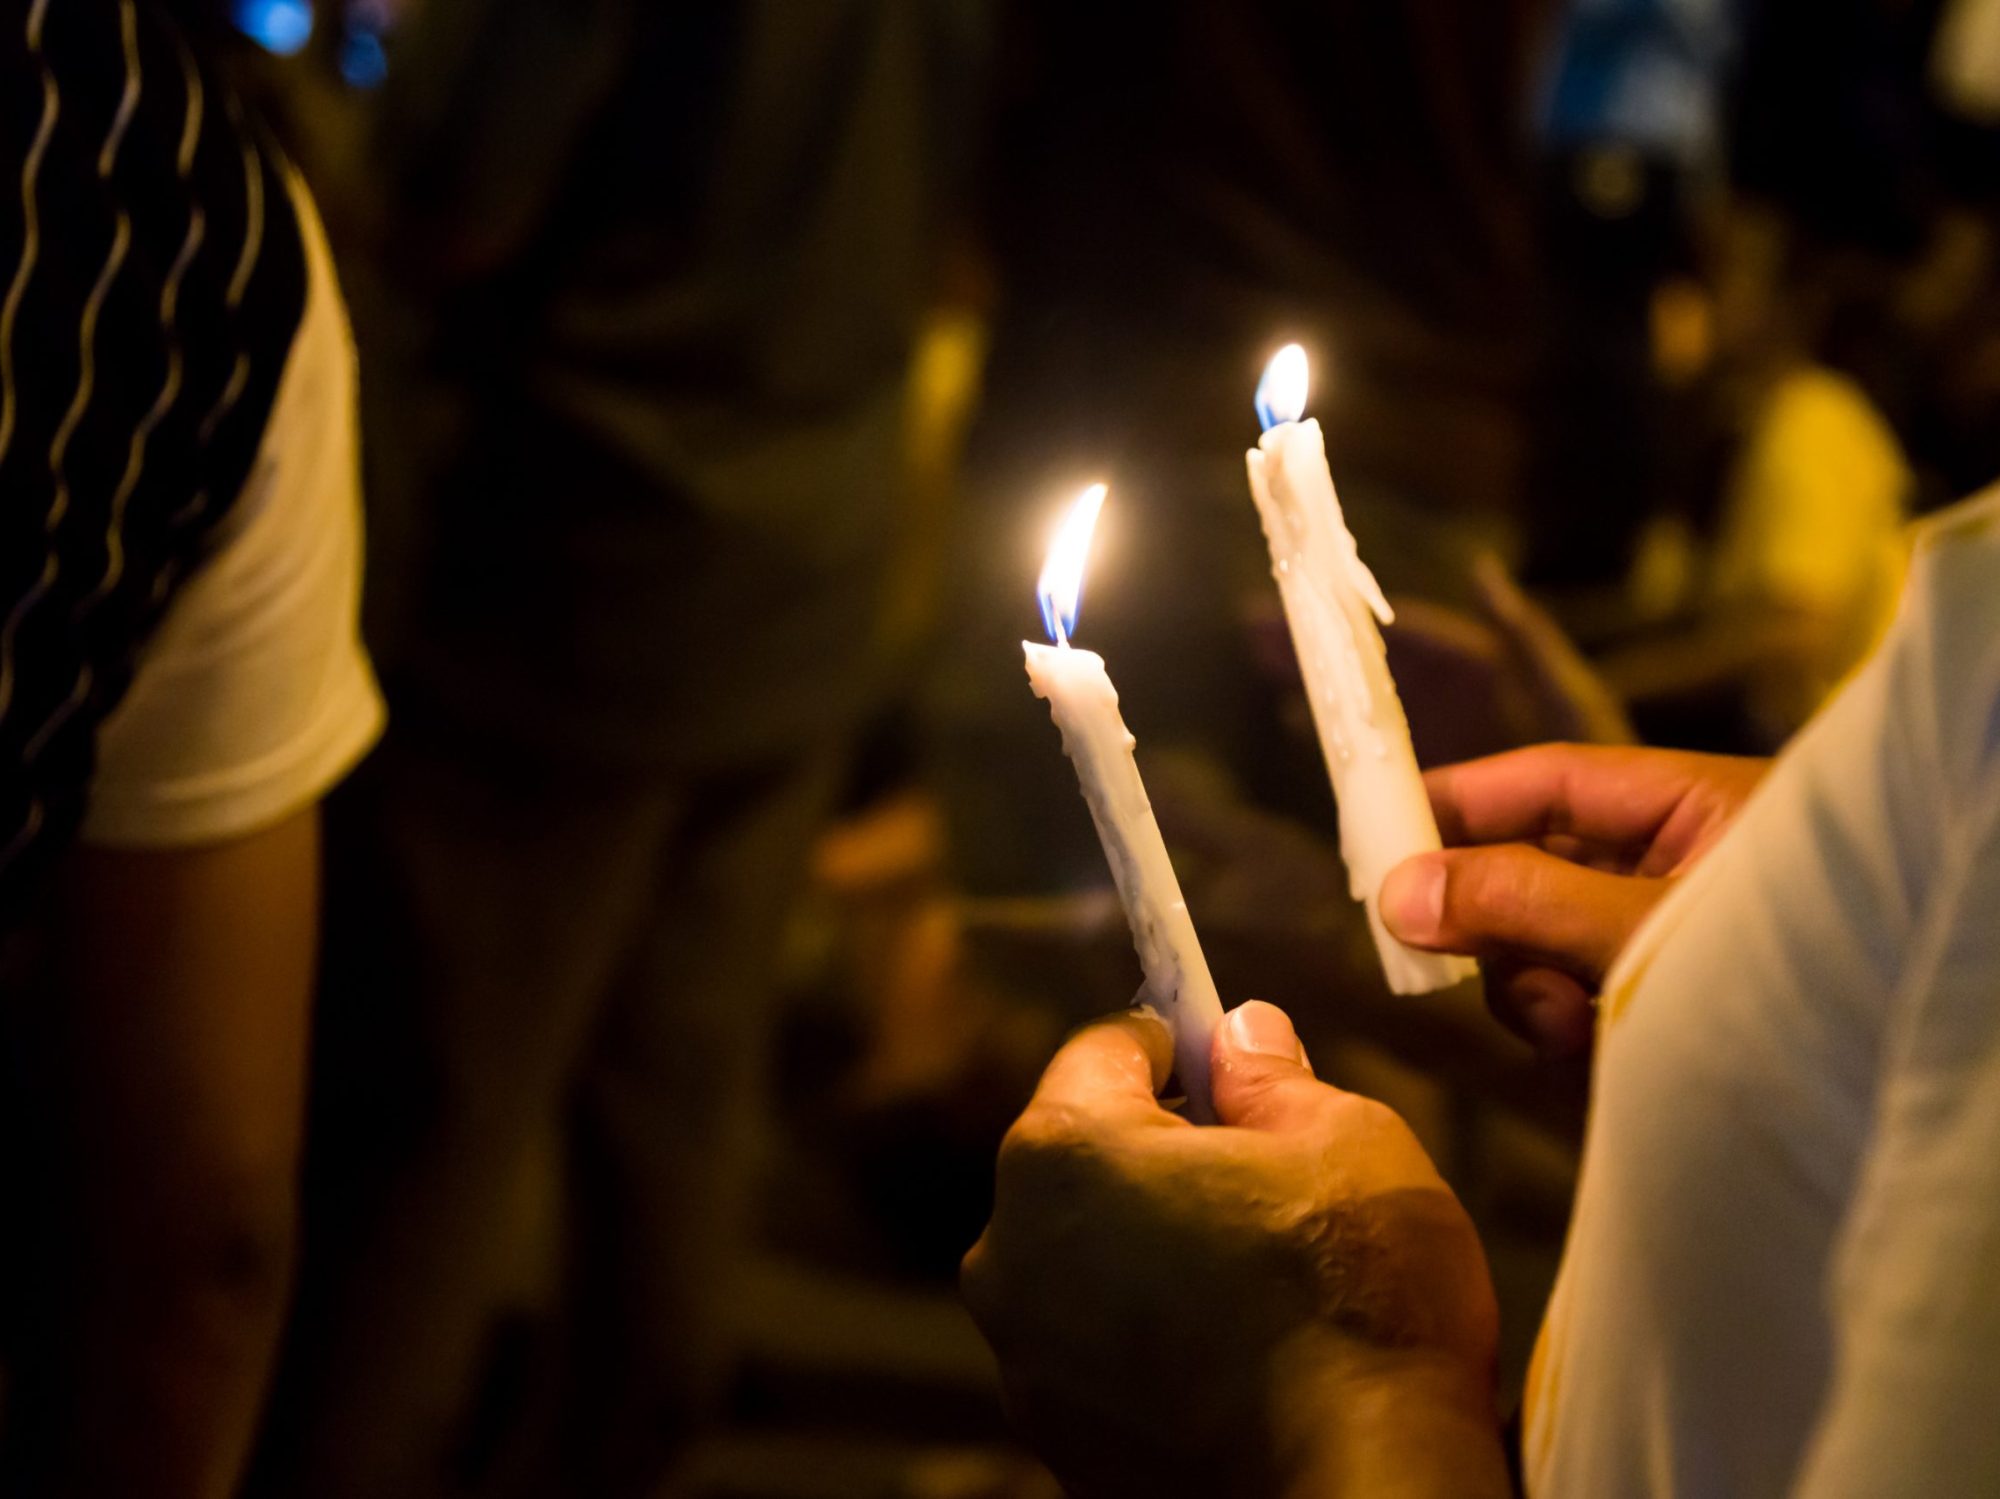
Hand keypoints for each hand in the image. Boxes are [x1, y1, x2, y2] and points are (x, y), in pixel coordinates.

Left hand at [963, 1004, 1509, 1498]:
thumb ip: (1269, 1076)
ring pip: (1086, 1257)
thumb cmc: (1358, 1304)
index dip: (1175, 1041)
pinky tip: (1233, 1351)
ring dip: (1149, 1248)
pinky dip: (1148, 1336)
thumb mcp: (1346, 1140)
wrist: (1360, 1496)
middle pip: (1083, 1156)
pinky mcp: (1056, 1437)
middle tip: (1261, 1171)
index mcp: (1066, 1152)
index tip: (1223, 1053)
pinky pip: (1096, 1348)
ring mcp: (1025, 1355)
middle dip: (1161, 1150)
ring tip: (1256, 1276)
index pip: (1105, 1049)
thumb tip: (1240, 1034)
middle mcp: (1011, 1249)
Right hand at [1380, 744, 1768, 1057]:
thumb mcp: (1638, 928)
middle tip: (1433, 947)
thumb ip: (1519, 900)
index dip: (1462, 795)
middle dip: (1491, 911)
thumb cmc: (1786, 980)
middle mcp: (1680, 867)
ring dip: (1528, 983)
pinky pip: (1575, 999)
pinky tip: (1592, 1052)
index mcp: (1696, 808)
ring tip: (1567, 1021)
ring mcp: (1669, 941)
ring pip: (1545, 941)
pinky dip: (1564, 1024)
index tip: (1379, 824)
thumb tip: (1397, 890)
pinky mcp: (1662, 1009)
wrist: (1873, 1086)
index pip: (1551, 779)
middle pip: (1535, 861)